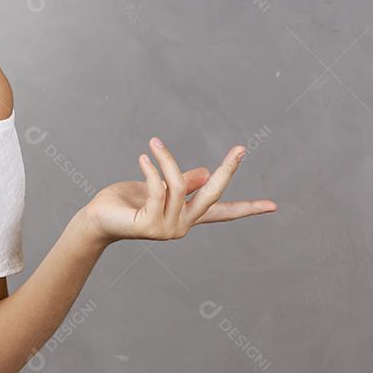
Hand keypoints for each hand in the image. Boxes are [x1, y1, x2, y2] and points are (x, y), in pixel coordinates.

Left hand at [81, 138, 275, 243]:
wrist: (97, 218)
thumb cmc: (125, 202)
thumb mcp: (157, 186)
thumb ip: (182, 183)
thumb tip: (207, 174)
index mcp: (186, 215)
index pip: (223, 212)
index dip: (248, 208)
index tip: (274, 206)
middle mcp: (181, 225)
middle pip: (213, 196)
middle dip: (228, 171)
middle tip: (242, 148)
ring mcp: (166, 228)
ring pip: (177, 185)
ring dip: (166, 160)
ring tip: (154, 144)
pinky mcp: (149, 225)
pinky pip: (158, 188)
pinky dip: (152, 169)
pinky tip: (144, 158)